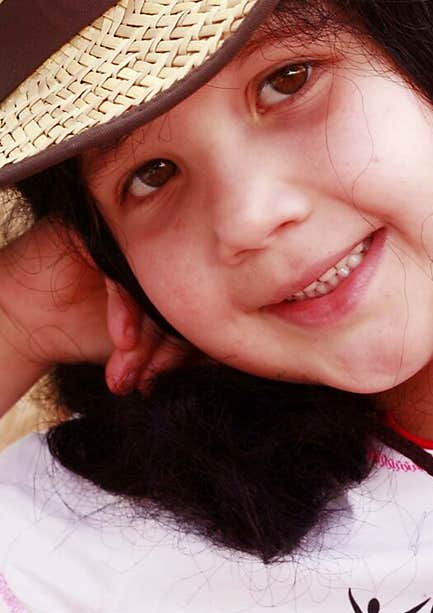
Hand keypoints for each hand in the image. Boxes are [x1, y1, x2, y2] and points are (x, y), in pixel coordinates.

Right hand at [0, 220, 192, 394]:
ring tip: (129, 370)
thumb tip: (220, 358)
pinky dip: (125, 310)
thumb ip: (182, 347)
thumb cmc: (91, 332)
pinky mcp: (101, 233)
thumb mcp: (146, 348)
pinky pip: (125, 269)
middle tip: (149, 378)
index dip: (189, 347)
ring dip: (145, 336)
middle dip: (166, 347)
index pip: (201, 306)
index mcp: (182, 274)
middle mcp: (162, 252)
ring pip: (156, 285)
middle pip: (183, 296)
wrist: (31, 324)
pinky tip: (121, 340)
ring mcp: (133, 239)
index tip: (165, 378)